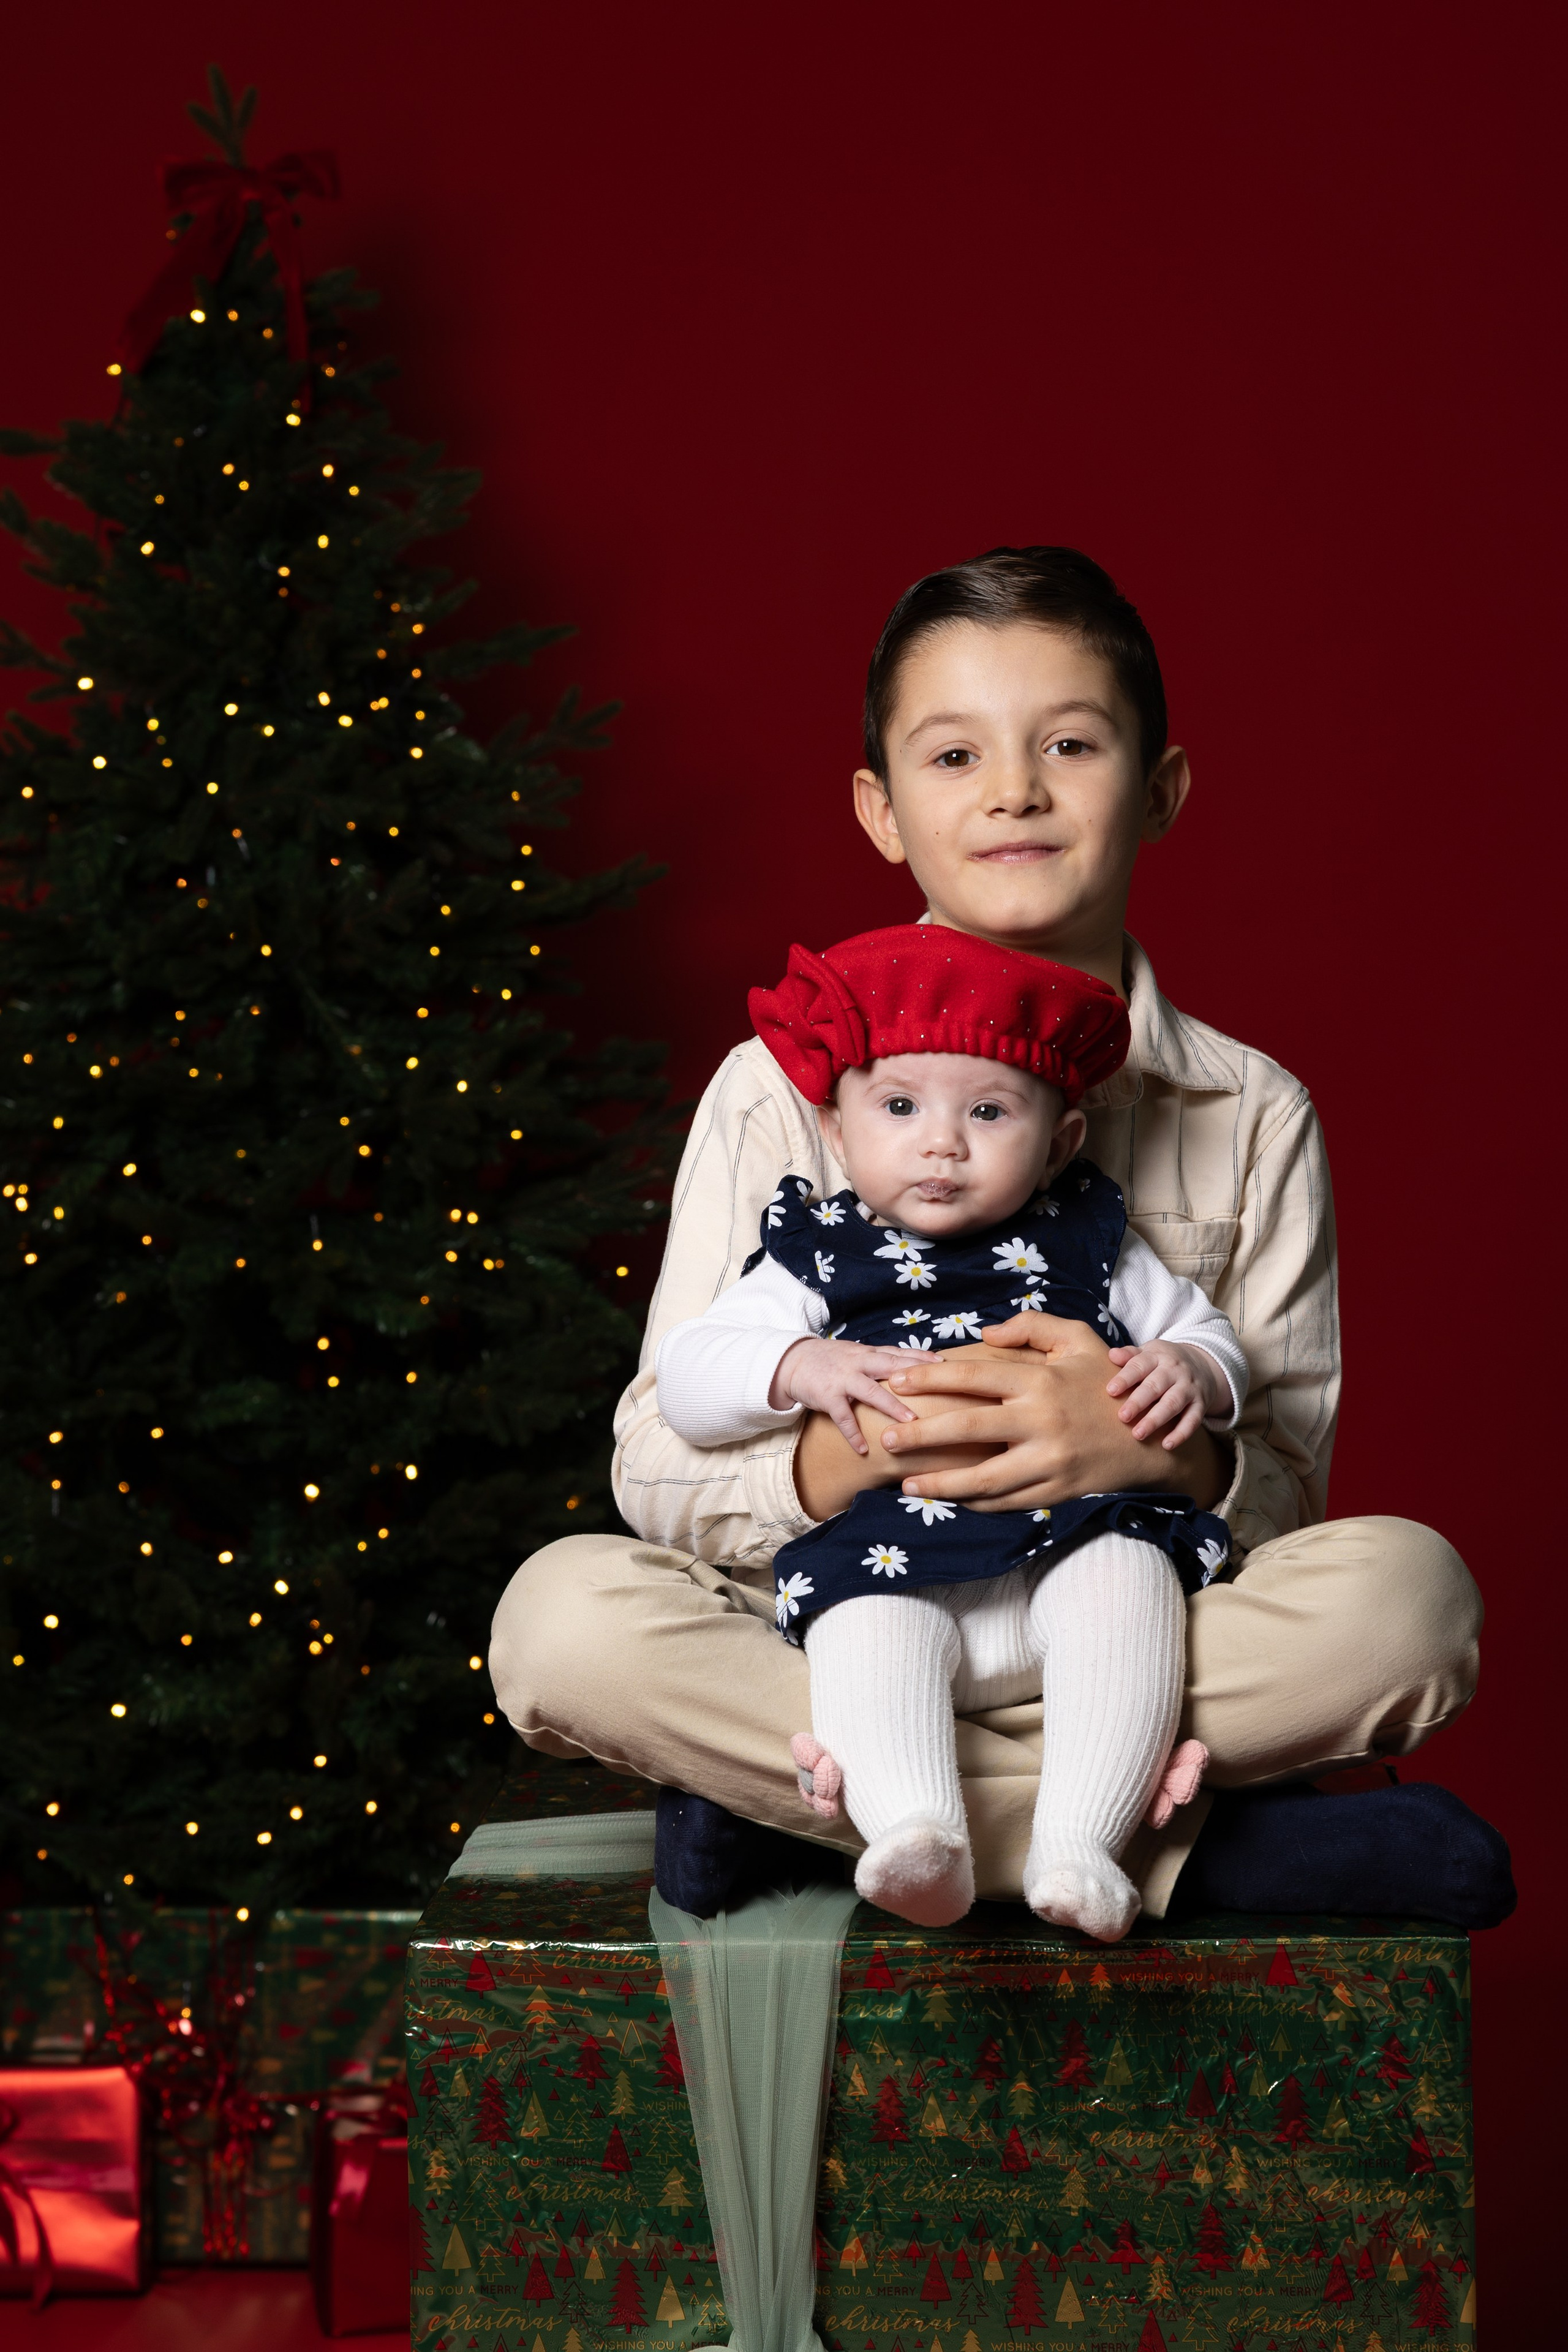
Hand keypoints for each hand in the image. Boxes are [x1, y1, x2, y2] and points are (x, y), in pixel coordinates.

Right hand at [792, 1371, 998, 1520]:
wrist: (794, 1360)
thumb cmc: (836, 1362)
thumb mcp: (864, 1356)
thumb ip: (892, 1365)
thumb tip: (932, 1373)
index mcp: (873, 1353)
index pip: (905, 1354)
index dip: (930, 1360)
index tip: (958, 1367)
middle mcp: (861, 1362)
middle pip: (894, 1368)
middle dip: (919, 1379)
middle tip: (947, 1393)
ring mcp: (844, 1378)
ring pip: (871, 1391)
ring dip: (892, 1406)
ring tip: (912, 1422)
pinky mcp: (826, 1395)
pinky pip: (841, 1415)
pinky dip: (852, 1433)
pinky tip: (864, 1450)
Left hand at [874, 1314, 1228, 1512]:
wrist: (1152, 1437)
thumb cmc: (1106, 1382)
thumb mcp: (1078, 1339)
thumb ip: (1032, 1326)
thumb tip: (984, 1333)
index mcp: (1040, 1381)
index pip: (972, 1377)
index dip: (929, 1379)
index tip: (897, 1384)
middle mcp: (1041, 1422)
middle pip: (967, 1430)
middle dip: (920, 1436)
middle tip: (887, 1439)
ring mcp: (1049, 1461)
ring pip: (982, 1479)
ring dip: (941, 1484)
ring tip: (908, 1484)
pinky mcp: (1056, 1491)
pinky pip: (1007, 1501)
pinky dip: (975, 1502)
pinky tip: (951, 1498)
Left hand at [1106, 1340, 1228, 1447]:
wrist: (1204, 1363)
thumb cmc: (1165, 1361)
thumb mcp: (1149, 1352)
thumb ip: (1130, 1355)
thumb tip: (1111, 1355)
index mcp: (1158, 1356)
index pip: (1140, 1366)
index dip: (1125, 1378)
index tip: (1111, 1391)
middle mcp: (1175, 1371)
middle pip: (1155, 1386)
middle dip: (1138, 1402)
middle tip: (1122, 1417)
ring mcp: (1189, 1388)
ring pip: (1172, 1404)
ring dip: (1155, 1420)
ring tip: (1138, 1434)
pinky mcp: (1201, 1404)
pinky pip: (1193, 1420)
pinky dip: (1181, 1433)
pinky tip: (1167, 1445)